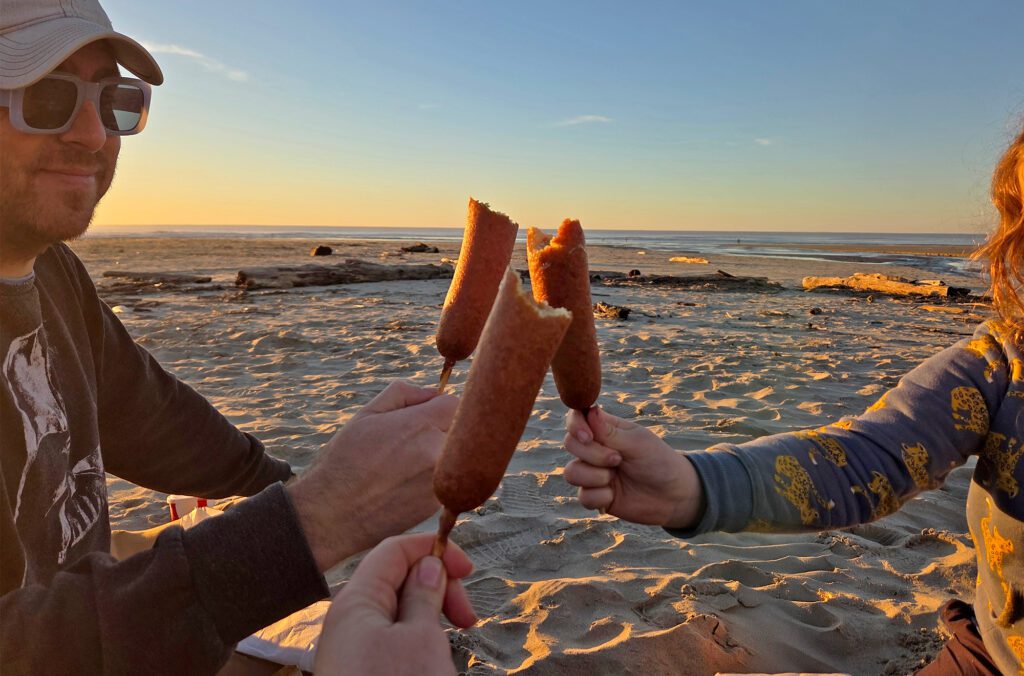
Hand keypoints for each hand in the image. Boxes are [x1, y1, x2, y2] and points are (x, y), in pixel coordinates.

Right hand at [289, 381, 457, 570]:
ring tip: (407, 465)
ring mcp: (439, 479)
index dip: (439, 408)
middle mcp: (435, 451)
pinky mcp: (439, 503)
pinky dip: (434, 478)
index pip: (454, 404)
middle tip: (413, 443)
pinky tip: (407, 484)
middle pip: (458, 430)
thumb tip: (433, 392)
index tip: (424, 417)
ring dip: (439, 455)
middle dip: (441, 431)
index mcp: (419, 425)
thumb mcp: (367, 415)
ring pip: (455, 456)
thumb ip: (403, 394)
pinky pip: (448, 479)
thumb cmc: (345, 460)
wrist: (334, 513)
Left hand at [315, 533, 475, 675]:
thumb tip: (427, 564)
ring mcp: (354, 647)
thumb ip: (424, 595)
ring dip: (432, 618)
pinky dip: (419, 641)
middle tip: (468, 621)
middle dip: (438, 589)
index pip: (395, 550)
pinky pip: (393, 640)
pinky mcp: (362, 671)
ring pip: (399, 613)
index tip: (469, 572)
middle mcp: (349, 619)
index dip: (434, 550)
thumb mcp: (421, 639)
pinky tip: (433, 663)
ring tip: (453, 641)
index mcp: (356, 600)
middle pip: (398, 580)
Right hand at [563, 407, 703, 528]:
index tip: (588, 436)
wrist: (675, 496)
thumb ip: (609, 431)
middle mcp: (595, 449)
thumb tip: (589, 409)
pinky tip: (614, 496)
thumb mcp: (637, 443)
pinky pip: (582, 496)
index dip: (575, 425)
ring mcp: (593, 473)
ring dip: (594, 477)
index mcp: (605, 430)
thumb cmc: (659, 462)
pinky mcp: (596, 496)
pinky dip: (600, 497)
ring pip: (571, 472)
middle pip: (570, 444)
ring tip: (614, 479)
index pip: (577, 418)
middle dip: (592, 454)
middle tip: (617, 460)